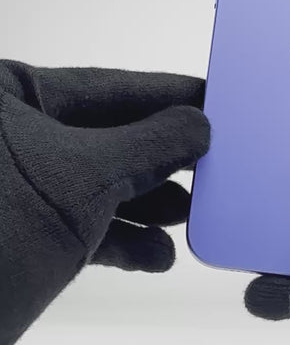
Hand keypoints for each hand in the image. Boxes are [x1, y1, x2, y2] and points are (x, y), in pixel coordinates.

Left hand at [0, 60, 209, 344]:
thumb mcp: (85, 176)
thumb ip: (150, 144)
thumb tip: (198, 125)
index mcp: (14, 97)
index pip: (111, 89)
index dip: (170, 96)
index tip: (215, 101)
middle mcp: (21, 134)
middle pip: (116, 139)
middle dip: (165, 160)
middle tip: (214, 164)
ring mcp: (28, 184)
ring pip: (107, 184)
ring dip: (152, 205)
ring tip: (189, 214)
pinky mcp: (31, 230)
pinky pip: (90, 225)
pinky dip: (126, 240)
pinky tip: (157, 255)